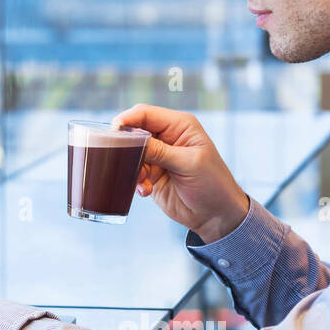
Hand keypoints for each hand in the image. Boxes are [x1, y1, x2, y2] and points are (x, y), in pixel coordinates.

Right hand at [112, 104, 250, 242]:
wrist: (216, 215)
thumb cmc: (213, 184)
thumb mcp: (188, 164)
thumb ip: (159, 151)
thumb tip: (130, 138)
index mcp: (179, 126)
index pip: (145, 114)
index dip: (127, 119)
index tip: (113, 131)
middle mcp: (167, 137)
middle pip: (133, 131)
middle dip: (126, 146)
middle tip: (123, 160)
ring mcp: (158, 156)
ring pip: (130, 153)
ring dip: (132, 168)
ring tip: (144, 181)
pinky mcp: (152, 173)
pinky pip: (133, 172)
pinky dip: (135, 181)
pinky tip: (146, 191)